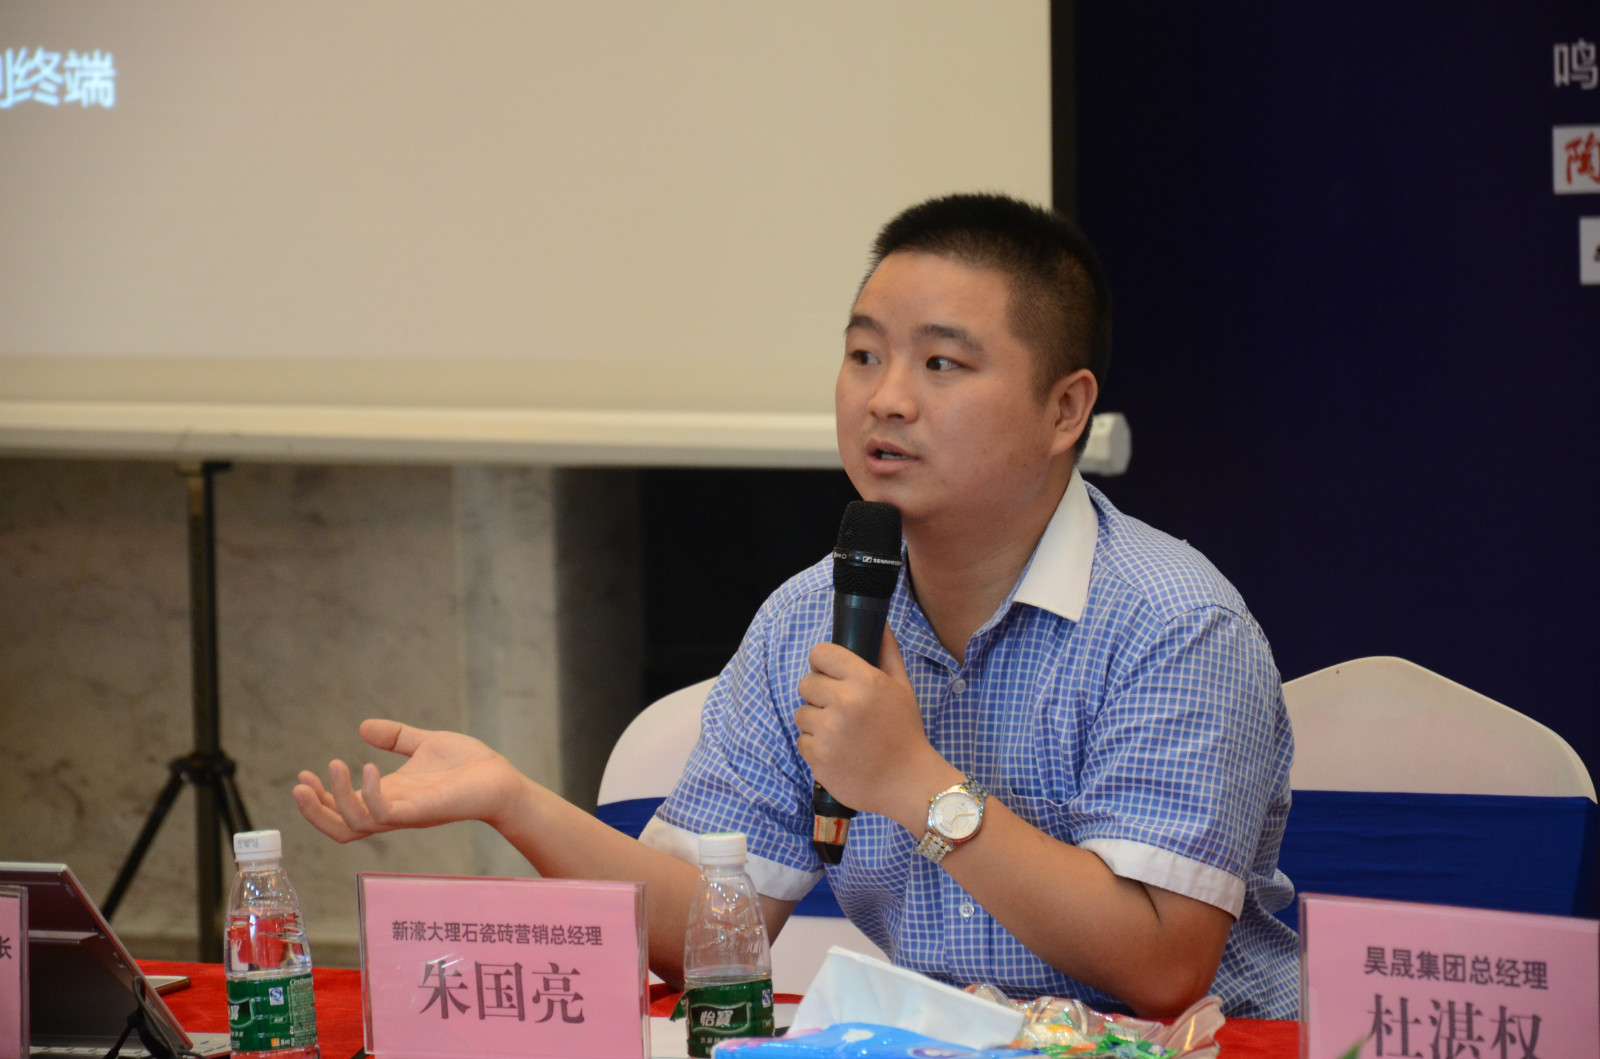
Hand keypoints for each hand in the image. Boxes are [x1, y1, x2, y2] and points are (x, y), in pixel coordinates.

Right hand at [292, 720, 524, 842]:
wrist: (501, 778)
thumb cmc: (467, 766)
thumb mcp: (423, 745)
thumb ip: (394, 738)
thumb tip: (362, 727)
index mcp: (388, 797)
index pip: (341, 811)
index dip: (318, 800)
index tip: (303, 776)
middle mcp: (392, 811)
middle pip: (340, 828)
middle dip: (314, 811)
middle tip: (300, 785)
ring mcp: (406, 814)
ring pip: (356, 824)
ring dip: (336, 799)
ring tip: (332, 767)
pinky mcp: (424, 811)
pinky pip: (387, 813)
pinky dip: (371, 794)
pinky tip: (368, 768)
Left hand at [795, 627, 952, 824]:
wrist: (908, 782)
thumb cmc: (905, 733)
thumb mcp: (902, 688)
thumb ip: (887, 652)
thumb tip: (879, 623)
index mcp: (865, 681)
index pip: (820, 653)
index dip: (823, 663)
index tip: (830, 674)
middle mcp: (845, 702)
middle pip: (806, 682)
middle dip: (819, 695)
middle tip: (840, 709)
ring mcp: (829, 731)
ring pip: (801, 712)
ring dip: (816, 722)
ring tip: (841, 734)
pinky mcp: (818, 756)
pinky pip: (802, 740)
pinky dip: (816, 747)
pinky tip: (838, 752)